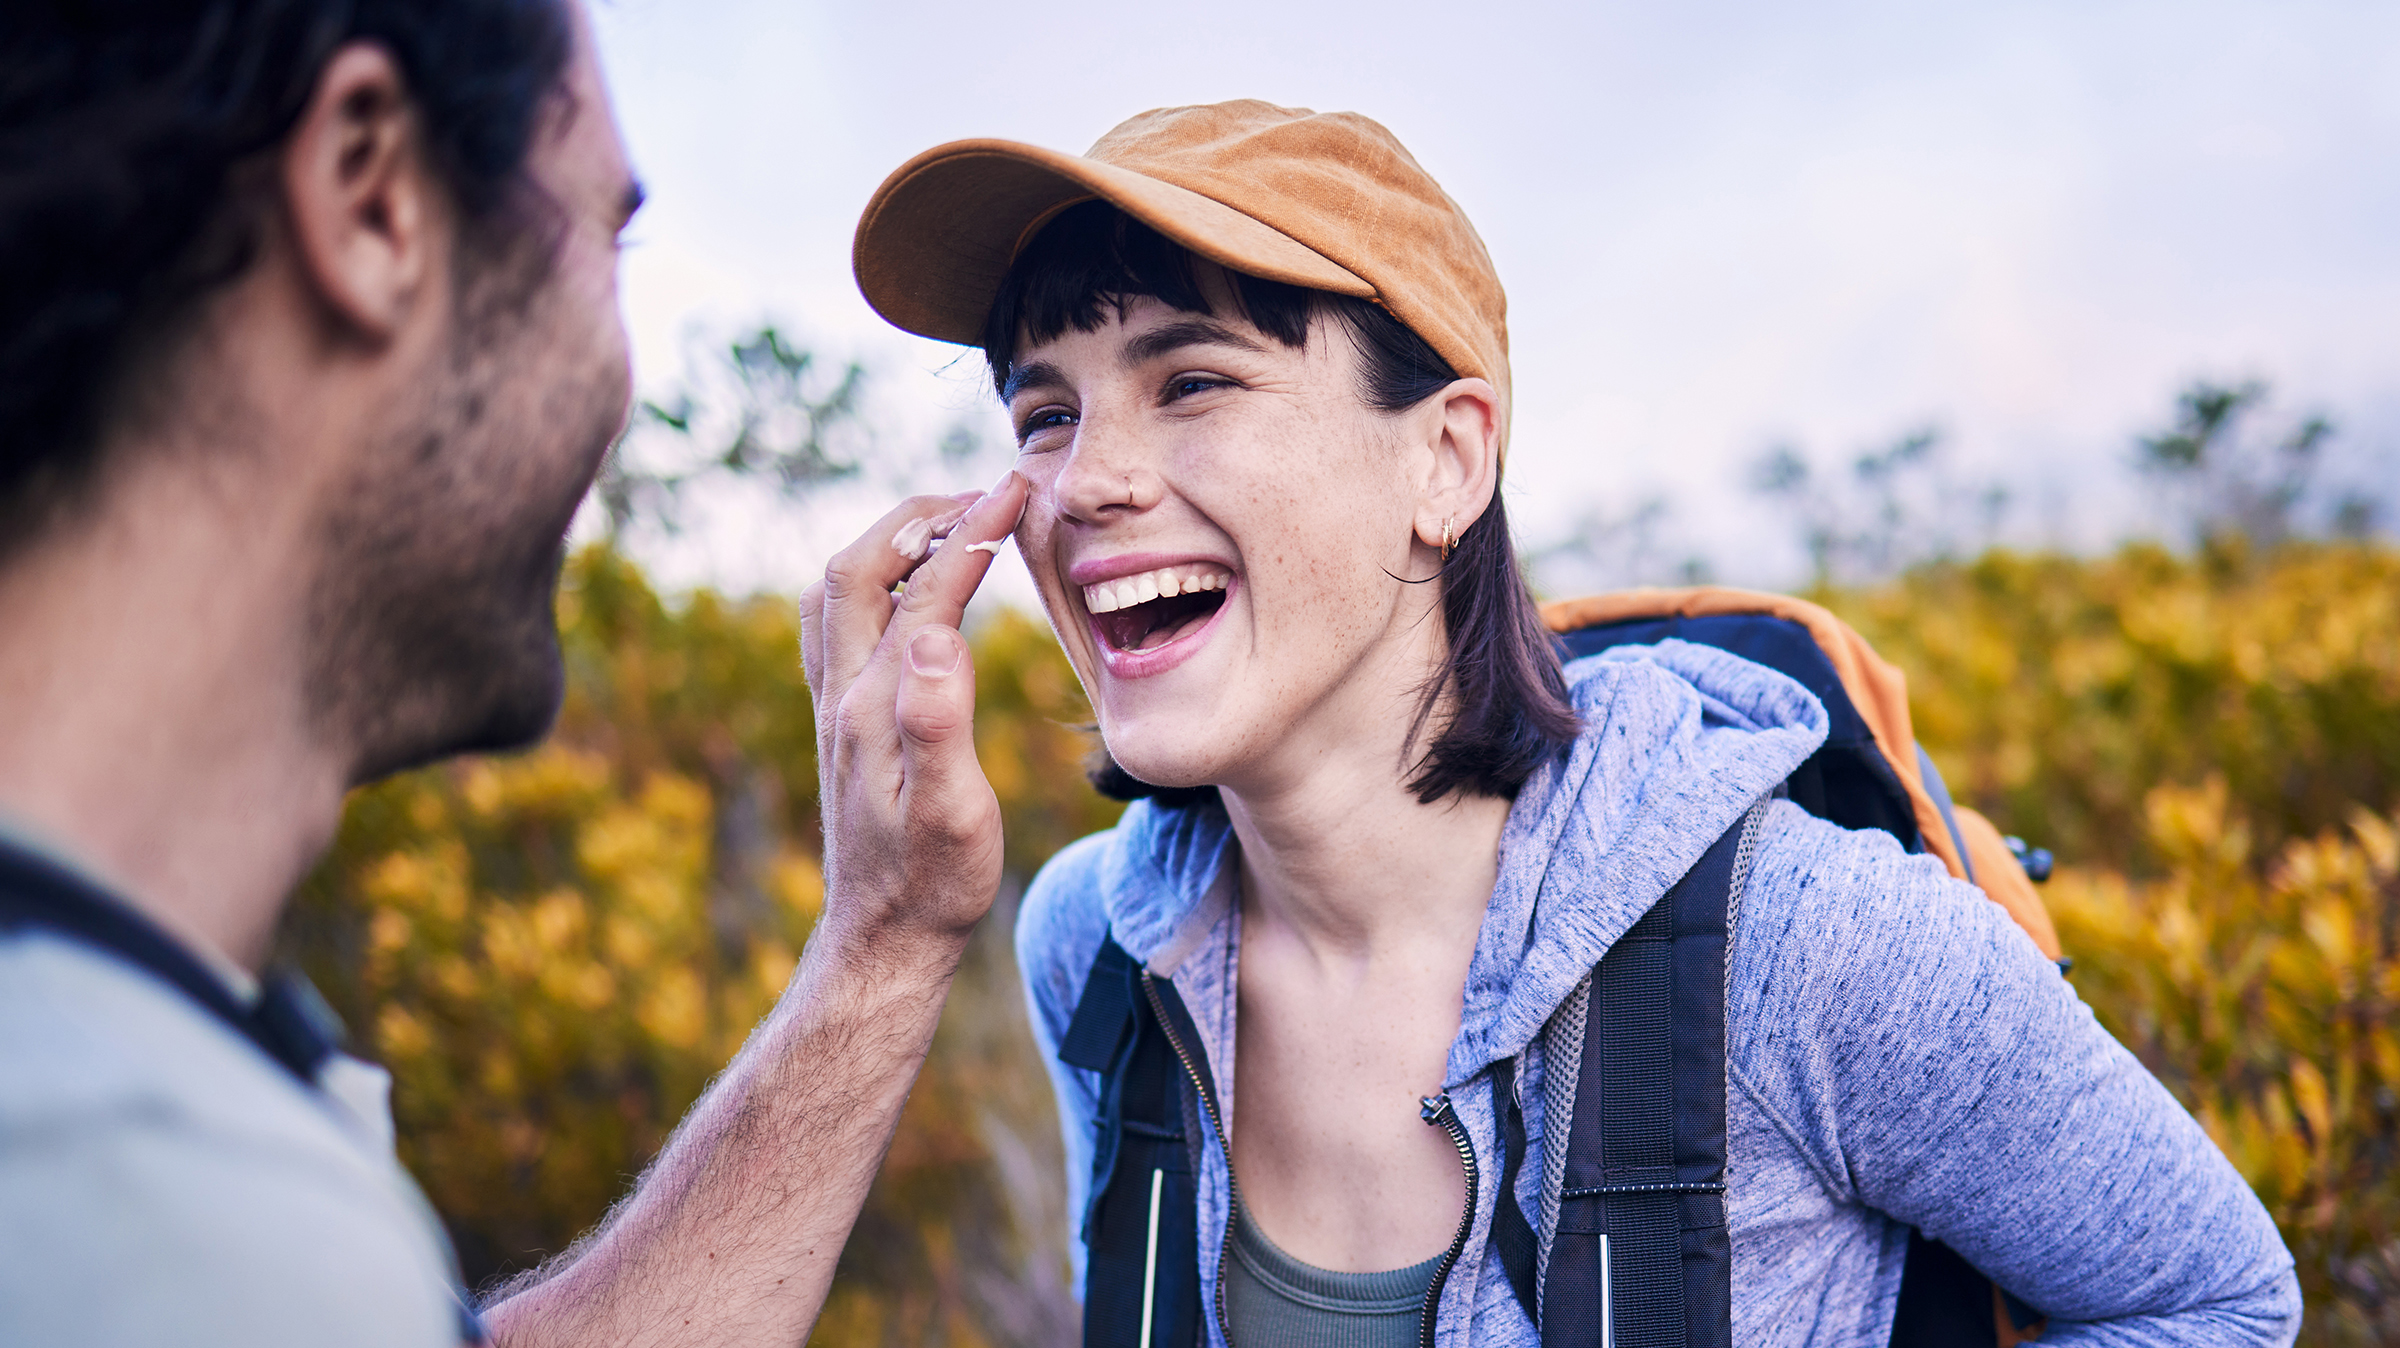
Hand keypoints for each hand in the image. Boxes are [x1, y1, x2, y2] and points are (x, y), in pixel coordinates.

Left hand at [798, 472, 1028, 960]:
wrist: (883, 938)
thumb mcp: (954, 813)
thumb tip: (937, 634)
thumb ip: (940, 723)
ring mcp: (835, 706)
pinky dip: (874, 579)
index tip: (1015, 491)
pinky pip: (839, 621)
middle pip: (859, 567)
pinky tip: (908, 590)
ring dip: (888, 541)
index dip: (970, 532)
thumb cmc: (932, 883)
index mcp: (875, 706)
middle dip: (919, 514)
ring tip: (945, 522)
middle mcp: (843, 694)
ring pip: (837, 590)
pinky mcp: (842, 722)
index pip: (924, 591)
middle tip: (981, 495)